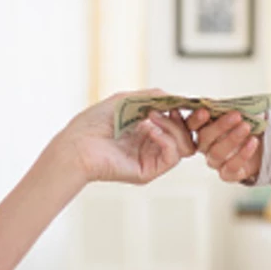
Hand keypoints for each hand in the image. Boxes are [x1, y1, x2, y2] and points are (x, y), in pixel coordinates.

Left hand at [56, 90, 196, 183]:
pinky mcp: (148, 171)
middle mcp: (151, 145)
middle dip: (191, 122)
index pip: (179, 124)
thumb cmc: (94, 123)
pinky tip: (151, 130)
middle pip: (187, 136)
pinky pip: (172, 157)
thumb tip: (177, 99)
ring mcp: (150, 159)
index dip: (188, 114)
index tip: (193, 103)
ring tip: (153, 117)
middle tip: (189, 110)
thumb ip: (154, 97)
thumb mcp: (128, 100)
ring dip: (174, 127)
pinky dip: (167, 140)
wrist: (77, 143)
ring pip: (185, 146)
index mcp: (147, 130)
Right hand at [187, 107, 263, 183]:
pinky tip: (252, 142)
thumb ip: (226, 109)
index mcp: (203, 129)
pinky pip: (231, 167)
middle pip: (204, 138)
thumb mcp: (236, 113)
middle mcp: (205, 147)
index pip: (191, 125)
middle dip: (220, 126)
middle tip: (236, 116)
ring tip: (246, 127)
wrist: (262, 145)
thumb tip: (222, 103)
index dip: (196, 120)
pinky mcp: (227, 174)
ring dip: (232, 139)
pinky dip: (243, 154)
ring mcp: (215, 162)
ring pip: (216, 153)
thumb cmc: (244, 125)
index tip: (205, 112)